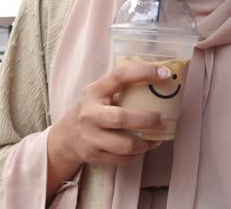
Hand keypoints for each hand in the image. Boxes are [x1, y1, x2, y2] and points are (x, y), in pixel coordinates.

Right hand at [46, 63, 170, 201]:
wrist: (66, 137)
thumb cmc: (92, 110)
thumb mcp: (99, 93)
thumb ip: (122, 88)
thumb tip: (161, 79)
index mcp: (94, 91)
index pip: (119, 76)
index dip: (143, 72)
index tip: (164, 73)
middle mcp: (90, 114)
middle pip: (122, 118)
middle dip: (148, 120)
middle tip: (163, 119)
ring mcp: (91, 137)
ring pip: (125, 145)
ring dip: (146, 143)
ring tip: (156, 138)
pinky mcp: (94, 156)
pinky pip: (123, 159)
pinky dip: (138, 154)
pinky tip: (143, 147)